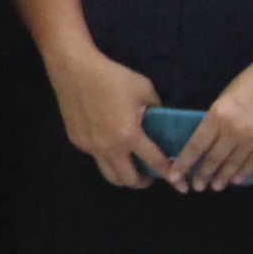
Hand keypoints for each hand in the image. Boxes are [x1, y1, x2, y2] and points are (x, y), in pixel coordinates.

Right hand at [46, 43, 167, 189]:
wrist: (75, 70)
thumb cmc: (112, 77)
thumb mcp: (144, 88)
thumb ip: (156, 107)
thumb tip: (163, 118)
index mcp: (129, 134)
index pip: (155, 162)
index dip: (169, 173)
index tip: (178, 183)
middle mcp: (110, 147)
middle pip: (129, 180)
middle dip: (143, 182)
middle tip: (149, 175)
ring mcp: (91, 147)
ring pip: (110, 176)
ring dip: (123, 176)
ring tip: (129, 167)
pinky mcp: (77, 142)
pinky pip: (96, 158)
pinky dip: (107, 157)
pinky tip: (109, 143)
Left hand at [174, 58, 252, 192]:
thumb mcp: (226, 96)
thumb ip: (218, 118)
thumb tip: (209, 139)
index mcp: (218, 115)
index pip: (196, 145)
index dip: (185, 162)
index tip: (175, 175)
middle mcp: (233, 130)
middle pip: (214, 158)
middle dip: (203, 174)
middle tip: (197, 186)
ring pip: (233, 164)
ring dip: (222, 177)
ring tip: (215, 186)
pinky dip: (243, 172)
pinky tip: (236, 179)